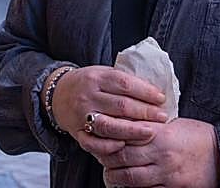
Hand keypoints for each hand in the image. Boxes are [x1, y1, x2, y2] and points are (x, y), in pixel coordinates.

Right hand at [51, 66, 167, 159]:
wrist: (57, 94)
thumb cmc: (87, 84)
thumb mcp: (101, 73)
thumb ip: (122, 81)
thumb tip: (153, 92)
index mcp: (95, 78)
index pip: (124, 83)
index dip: (145, 91)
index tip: (161, 98)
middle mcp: (88, 96)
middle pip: (120, 105)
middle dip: (145, 112)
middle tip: (162, 117)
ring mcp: (81, 115)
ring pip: (109, 126)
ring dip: (133, 131)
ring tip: (151, 132)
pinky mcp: (77, 132)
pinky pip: (93, 143)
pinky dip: (109, 146)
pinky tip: (123, 145)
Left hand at [100, 117, 219, 187]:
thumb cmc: (198, 136)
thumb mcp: (173, 123)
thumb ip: (150, 125)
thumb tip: (127, 125)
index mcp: (160, 133)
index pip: (124, 133)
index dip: (107, 136)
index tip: (99, 136)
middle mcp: (161, 153)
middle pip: (122, 156)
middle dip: (106, 158)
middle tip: (100, 158)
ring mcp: (167, 173)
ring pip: (131, 177)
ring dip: (115, 176)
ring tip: (109, 174)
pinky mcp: (174, 187)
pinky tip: (128, 184)